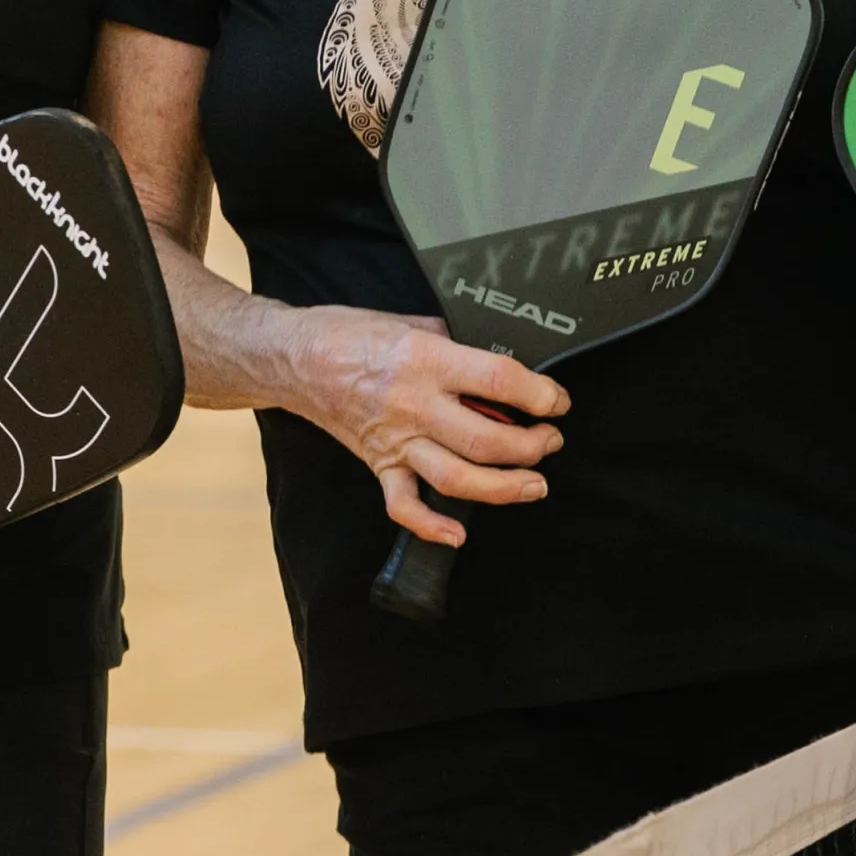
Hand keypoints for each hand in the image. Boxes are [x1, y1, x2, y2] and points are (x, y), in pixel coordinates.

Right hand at [280, 307, 567, 545]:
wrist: (298, 358)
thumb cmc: (355, 334)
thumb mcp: (416, 323)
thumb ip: (459, 343)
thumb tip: (505, 361)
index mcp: (428, 360)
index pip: (498, 382)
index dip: (539, 394)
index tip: (557, 401)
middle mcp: (414, 404)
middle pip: (487, 440)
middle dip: (532, 447)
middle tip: (551, 440)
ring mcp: (396, 440)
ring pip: (457, 478)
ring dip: (504, 488)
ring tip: (534, 484)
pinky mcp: (379, 464)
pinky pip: (404, 506)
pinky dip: (431, 526)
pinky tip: (458, 532)